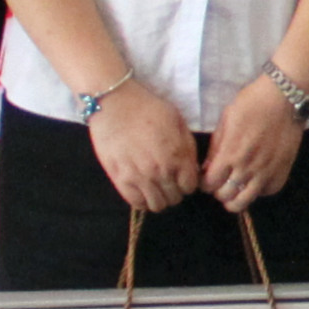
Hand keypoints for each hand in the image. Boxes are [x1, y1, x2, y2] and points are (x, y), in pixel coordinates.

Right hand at [88, 84, 200, 213]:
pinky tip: (142, 189)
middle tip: (168, 180)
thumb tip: (192, 169)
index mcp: (178, 157)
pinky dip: (142, 200)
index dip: (187, 182)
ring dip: (159, 198)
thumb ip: (187, 148)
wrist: (116, 104)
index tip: (181, 176)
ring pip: (157, 205)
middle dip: (174, 190)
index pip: (190, 187)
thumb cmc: (148, 108)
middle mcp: (161, 171)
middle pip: (175, 198)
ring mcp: (140, 177)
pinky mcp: (120, 179)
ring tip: (155, 186)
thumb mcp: (178, 122)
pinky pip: (136, 203)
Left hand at [204, 78, 304, 211]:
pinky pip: (268, 191)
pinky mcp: (282, 170)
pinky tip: (256, 181)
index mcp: (230, 153)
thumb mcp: (225, 120)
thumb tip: (208, 168)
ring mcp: (266, 171)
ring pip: (246, 201)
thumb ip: (216, 147)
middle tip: (220, 183)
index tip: (206, 178)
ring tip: (234, 191)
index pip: (210, 183)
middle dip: (218, 191)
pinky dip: (259, 190)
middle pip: (225, 195)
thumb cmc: (252, 103)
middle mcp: (247, 167)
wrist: (284, 98)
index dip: (205, 183)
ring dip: (236, 199)